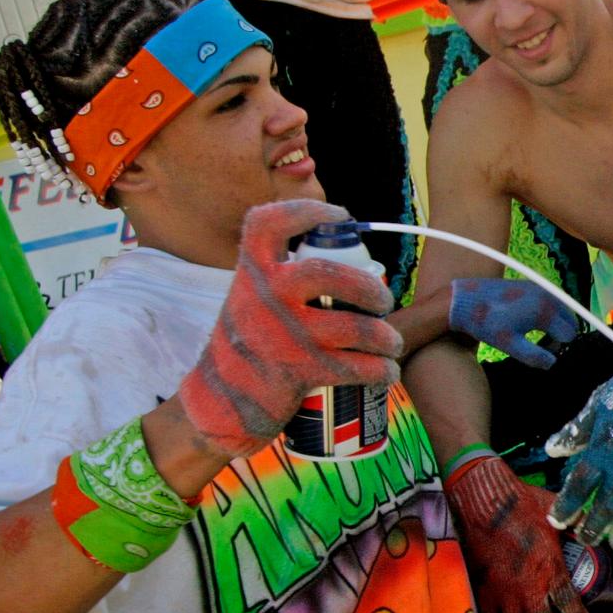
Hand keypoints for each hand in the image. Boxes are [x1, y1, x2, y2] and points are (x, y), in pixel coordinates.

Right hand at [176, 200, 400, 459]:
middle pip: (328, 273)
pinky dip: (382, 370)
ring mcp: (282, 335)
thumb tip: (348, 256)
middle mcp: (264, 297)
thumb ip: (281, 274)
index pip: (269, 223)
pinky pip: (359, 367)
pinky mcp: (299, 372)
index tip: (342, 215)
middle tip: (384, 301)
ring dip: (385, 337)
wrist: (221, 402)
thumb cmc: (250, 342)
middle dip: (369, 287)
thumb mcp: (251, 298)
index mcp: (250, 273)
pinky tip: (386, 370)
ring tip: (391, 343)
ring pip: (357, 328)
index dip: (308, 210)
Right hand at [445, 453, 592, 612]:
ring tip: (531, 611)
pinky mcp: (482, 591)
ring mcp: (503, 594)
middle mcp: (528, 589)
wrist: (481, 502)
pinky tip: (507, 605)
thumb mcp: (555, 512)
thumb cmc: (521, 503)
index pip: (570, 607)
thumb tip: (588, 526)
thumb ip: (574, 524)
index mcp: (551, 570)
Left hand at [449, 277, 577, 369]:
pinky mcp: (531, 284)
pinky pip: (551, 301)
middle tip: (544, 346)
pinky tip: (531, 321)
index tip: (544, 353)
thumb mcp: (510, 345)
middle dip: (562, 335)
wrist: (464, 301)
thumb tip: (552, 363)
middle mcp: (547, 295)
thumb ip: (534, 356)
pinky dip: (549, 312)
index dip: (559, 348)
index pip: (569, 334)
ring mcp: (540, 287)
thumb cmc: (487, 324)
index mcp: (545, 310)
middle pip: (570, 320)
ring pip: (562, 310)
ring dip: (557, 323)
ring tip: (538, 334)